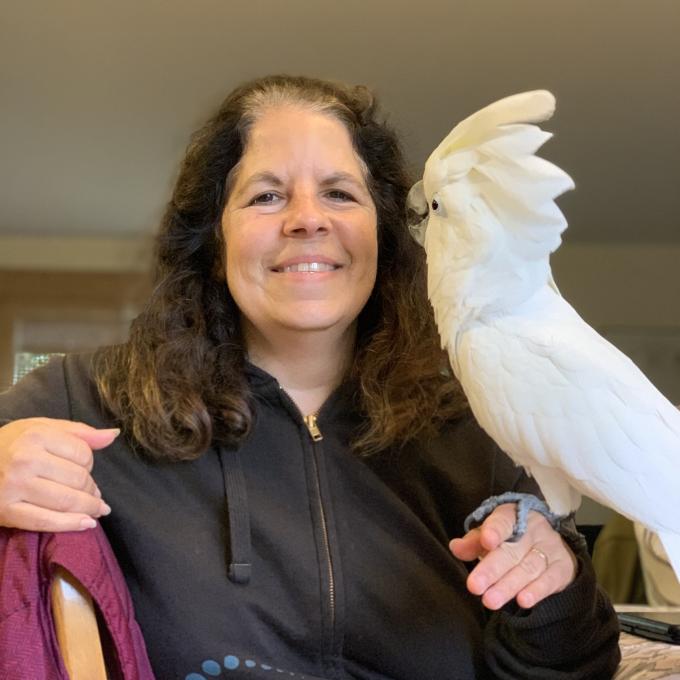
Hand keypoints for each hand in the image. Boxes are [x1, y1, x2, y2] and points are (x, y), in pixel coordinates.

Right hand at [0, 418, 117, 531]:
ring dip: (89, 507)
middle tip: (93, 493)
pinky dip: (71, 524)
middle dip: (91, 489)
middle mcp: (25, 460)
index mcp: (36, 435)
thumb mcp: (42, 428)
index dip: (90, 463)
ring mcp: (14, 487)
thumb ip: (79, 432)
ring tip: (96, 509)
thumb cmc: (11, 444)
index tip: (85, 468)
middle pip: (78, 479)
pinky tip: (87, 523)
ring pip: (67, 501)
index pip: (83, 453)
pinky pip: (45, 521)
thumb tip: (113, 435)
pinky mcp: (6, 511)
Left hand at [449, 502, 577, 609]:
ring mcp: (550, 548)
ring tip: (490, 600)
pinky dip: (536, 591)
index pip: (503, 521)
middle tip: (474, 586)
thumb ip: (473, 542)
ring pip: (528, 568)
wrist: (549, 544)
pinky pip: (549, 580)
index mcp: (513, 516)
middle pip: (512, 551)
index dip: (494, 530)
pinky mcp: (562, 568)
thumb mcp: (491, 535)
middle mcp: (534, 530)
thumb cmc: (512, 538)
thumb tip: (455, 547)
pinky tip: (523, 601)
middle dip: (492, 569)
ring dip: (508, 586)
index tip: (486, 541)